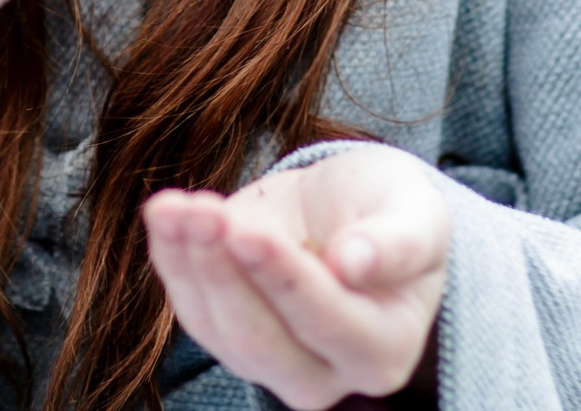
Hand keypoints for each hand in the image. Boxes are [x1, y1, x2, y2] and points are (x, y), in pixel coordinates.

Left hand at [144, 146, 448, 407]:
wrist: (350, 212)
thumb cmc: (391, 212)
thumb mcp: (414, 213)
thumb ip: (398, 241)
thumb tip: (356, 263)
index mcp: (384, 349)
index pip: (327, 321)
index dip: (284, 279)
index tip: (248, 231)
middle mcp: (327, 374)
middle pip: (261, 340)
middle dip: (223, 273)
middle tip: (199, 210)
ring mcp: (271, 362)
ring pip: (217, 328)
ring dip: (187, 263)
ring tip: (171, 205)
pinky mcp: (227, 337)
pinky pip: (191, 308)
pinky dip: (171, 259)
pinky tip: (165, 213)